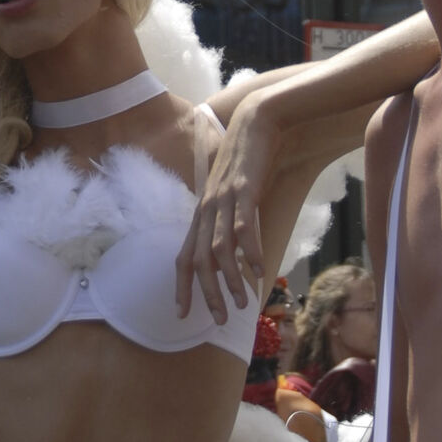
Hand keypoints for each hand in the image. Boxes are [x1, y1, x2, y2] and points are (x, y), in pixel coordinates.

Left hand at [176, 92, 277, 323]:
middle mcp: (207, 209)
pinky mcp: (243, 190)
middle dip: (207, 294)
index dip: (182, 288)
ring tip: (243, 303)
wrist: (257, 121)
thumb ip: (231, 222)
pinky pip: (244, 227)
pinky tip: (259, 271)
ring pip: (219, 249)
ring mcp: (223, 199)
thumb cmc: (247, 160)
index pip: (184, 257)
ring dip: (230, 280)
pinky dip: (250, 252)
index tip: (183, 315)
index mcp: (202, 213)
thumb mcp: (234, 195)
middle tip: (219, 320)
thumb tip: (236, 253)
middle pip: (198, 260)